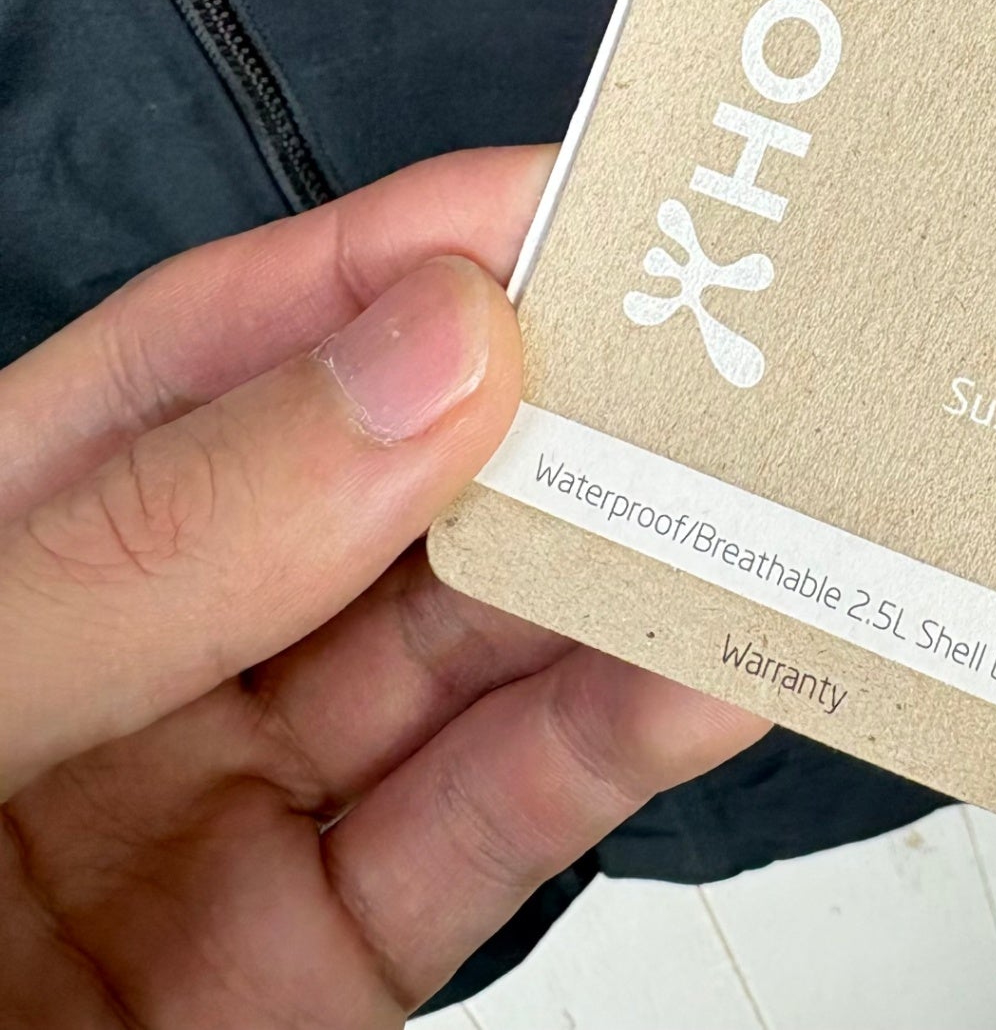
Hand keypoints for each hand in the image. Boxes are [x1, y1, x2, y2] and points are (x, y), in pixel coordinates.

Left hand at [0, 147, 767, 1027]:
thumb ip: (163, 539)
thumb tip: (431, 358)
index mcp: (15, 533)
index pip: (236, 347)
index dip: (410, 251)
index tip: (579, 201)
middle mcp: (151, 646)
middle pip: (396, 487)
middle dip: (562, 413)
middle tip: (727, 351)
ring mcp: (244, 801)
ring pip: (476, 651)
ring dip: (625, 572)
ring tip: (762, 502)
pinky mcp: (325, 959)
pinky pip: (490, 827)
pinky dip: (610, 744)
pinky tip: (704, 667)